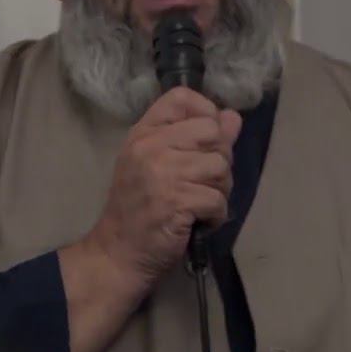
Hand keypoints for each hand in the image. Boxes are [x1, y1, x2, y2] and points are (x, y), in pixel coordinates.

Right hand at [84, 87, 242, 287]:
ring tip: (201, 203)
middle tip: (204, 181)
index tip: (204, 141)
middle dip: (220, 159)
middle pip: (212, 132)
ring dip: (220, 190)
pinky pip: (218, 199)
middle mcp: (151, 147)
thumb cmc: (140, 208)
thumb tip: (232, 117)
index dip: (205, 113)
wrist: (118, 253)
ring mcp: (162, 173)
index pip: (181, 98)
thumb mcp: (160, 165)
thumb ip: (197, 139)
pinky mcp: (176, 201)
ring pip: (220, 166)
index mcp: (144, 133)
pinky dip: (216, 215)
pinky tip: (200, 222)